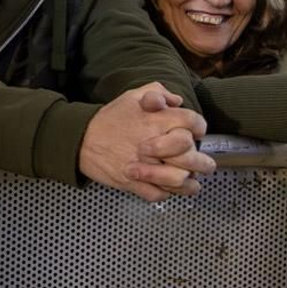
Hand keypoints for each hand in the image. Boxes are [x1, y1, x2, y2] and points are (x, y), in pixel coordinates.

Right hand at [79, 82, 214, 201]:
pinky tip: (173, 190)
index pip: (192, 122)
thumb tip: (177, 101)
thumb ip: (157, 92)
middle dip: (202, 161)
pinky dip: (168, 194)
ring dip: (188, 182)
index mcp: (155, 120)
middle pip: (190, 154)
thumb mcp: (132, 96)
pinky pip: (158, 193)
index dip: (199, 127)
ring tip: (193, 182)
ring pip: (178, 179)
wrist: (80, 139)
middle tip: (206, 164)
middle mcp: (153, 143)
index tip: (198, 133)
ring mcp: (143, 165)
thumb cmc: (108, 119)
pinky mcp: (132, 182)